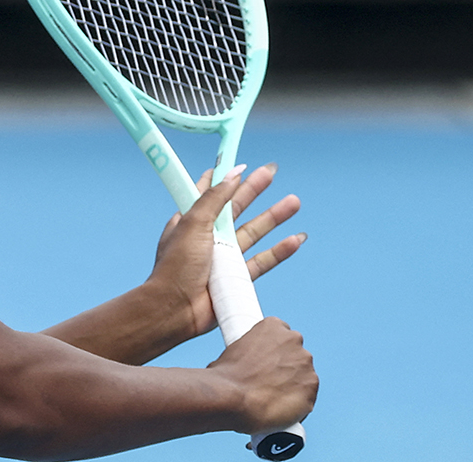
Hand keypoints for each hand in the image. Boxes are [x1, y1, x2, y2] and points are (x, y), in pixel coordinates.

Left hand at [147, 164, 304, 338]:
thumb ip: (214, 198)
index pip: (209, 192)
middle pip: (236, 208)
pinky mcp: (237, 277)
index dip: (225, 178)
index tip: (241, 164)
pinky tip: (296, 239)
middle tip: (273, 172)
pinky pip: (262, 261)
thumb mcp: (193, 223)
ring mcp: (223, 257)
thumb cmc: (177, 266)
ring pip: (254, 232)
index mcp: (191, 221)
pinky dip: (279, 251)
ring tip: (294, 202)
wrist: (175, 309)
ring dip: (274, 217)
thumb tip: (231, 174)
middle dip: (255, 190)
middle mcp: (207, 237)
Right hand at [209, 317, 316, 434]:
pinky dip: (297, 403)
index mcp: (273, 326)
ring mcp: (305, 364)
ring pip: (304, 376)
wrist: (230, 397)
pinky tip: (279, 409)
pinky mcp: (311, 388)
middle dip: (286, 367)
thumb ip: (252, 350)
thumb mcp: (234, 349)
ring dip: (293, 385)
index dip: (274, 351)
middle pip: (296, 354)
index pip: (282, 335)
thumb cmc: (225, 377)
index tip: (266, 363)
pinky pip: (308, 397)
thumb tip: (250, 365)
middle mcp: (294, 340)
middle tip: (268, 382)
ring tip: (272, 399)